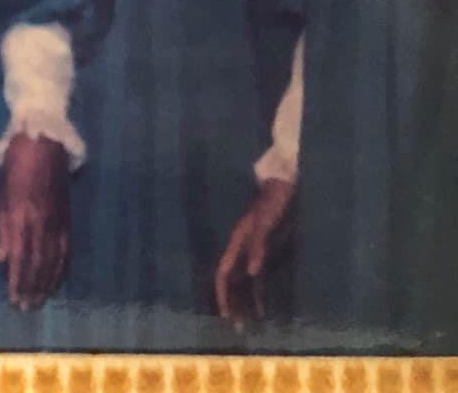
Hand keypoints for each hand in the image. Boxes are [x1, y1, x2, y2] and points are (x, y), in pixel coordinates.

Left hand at [0, 133, 70, 308]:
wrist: (43, 145)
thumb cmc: (14, 168)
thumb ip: (1, 228)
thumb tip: (1, 258)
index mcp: (20, 216)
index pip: (19, 257)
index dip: (16, 280)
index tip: (12, 298)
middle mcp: (41, 223)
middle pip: (37, 263)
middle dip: (30, 287)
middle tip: (25, 308)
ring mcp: (57, 222)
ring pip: (52, 260)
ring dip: (46, 283)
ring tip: (39, 302)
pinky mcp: (67, 219)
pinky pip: (65, 250)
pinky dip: (61, 269)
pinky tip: (56, 281)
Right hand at [215, 178, 295, 326]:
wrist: (290, 185)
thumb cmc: (275, 200)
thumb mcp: (265, 222)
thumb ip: (258, 246)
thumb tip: (251, 273)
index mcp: (238, 240)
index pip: (223, 271)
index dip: (222, 293)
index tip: (225, 314)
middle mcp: (244, 248)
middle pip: (232, 281)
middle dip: (233, 303)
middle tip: (238, 329)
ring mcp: (257, 251)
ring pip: (246, 283)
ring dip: (247, 302)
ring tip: (251, 325)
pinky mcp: (270, 253)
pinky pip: (262, 279)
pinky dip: (262, 294)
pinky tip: (266, 309)